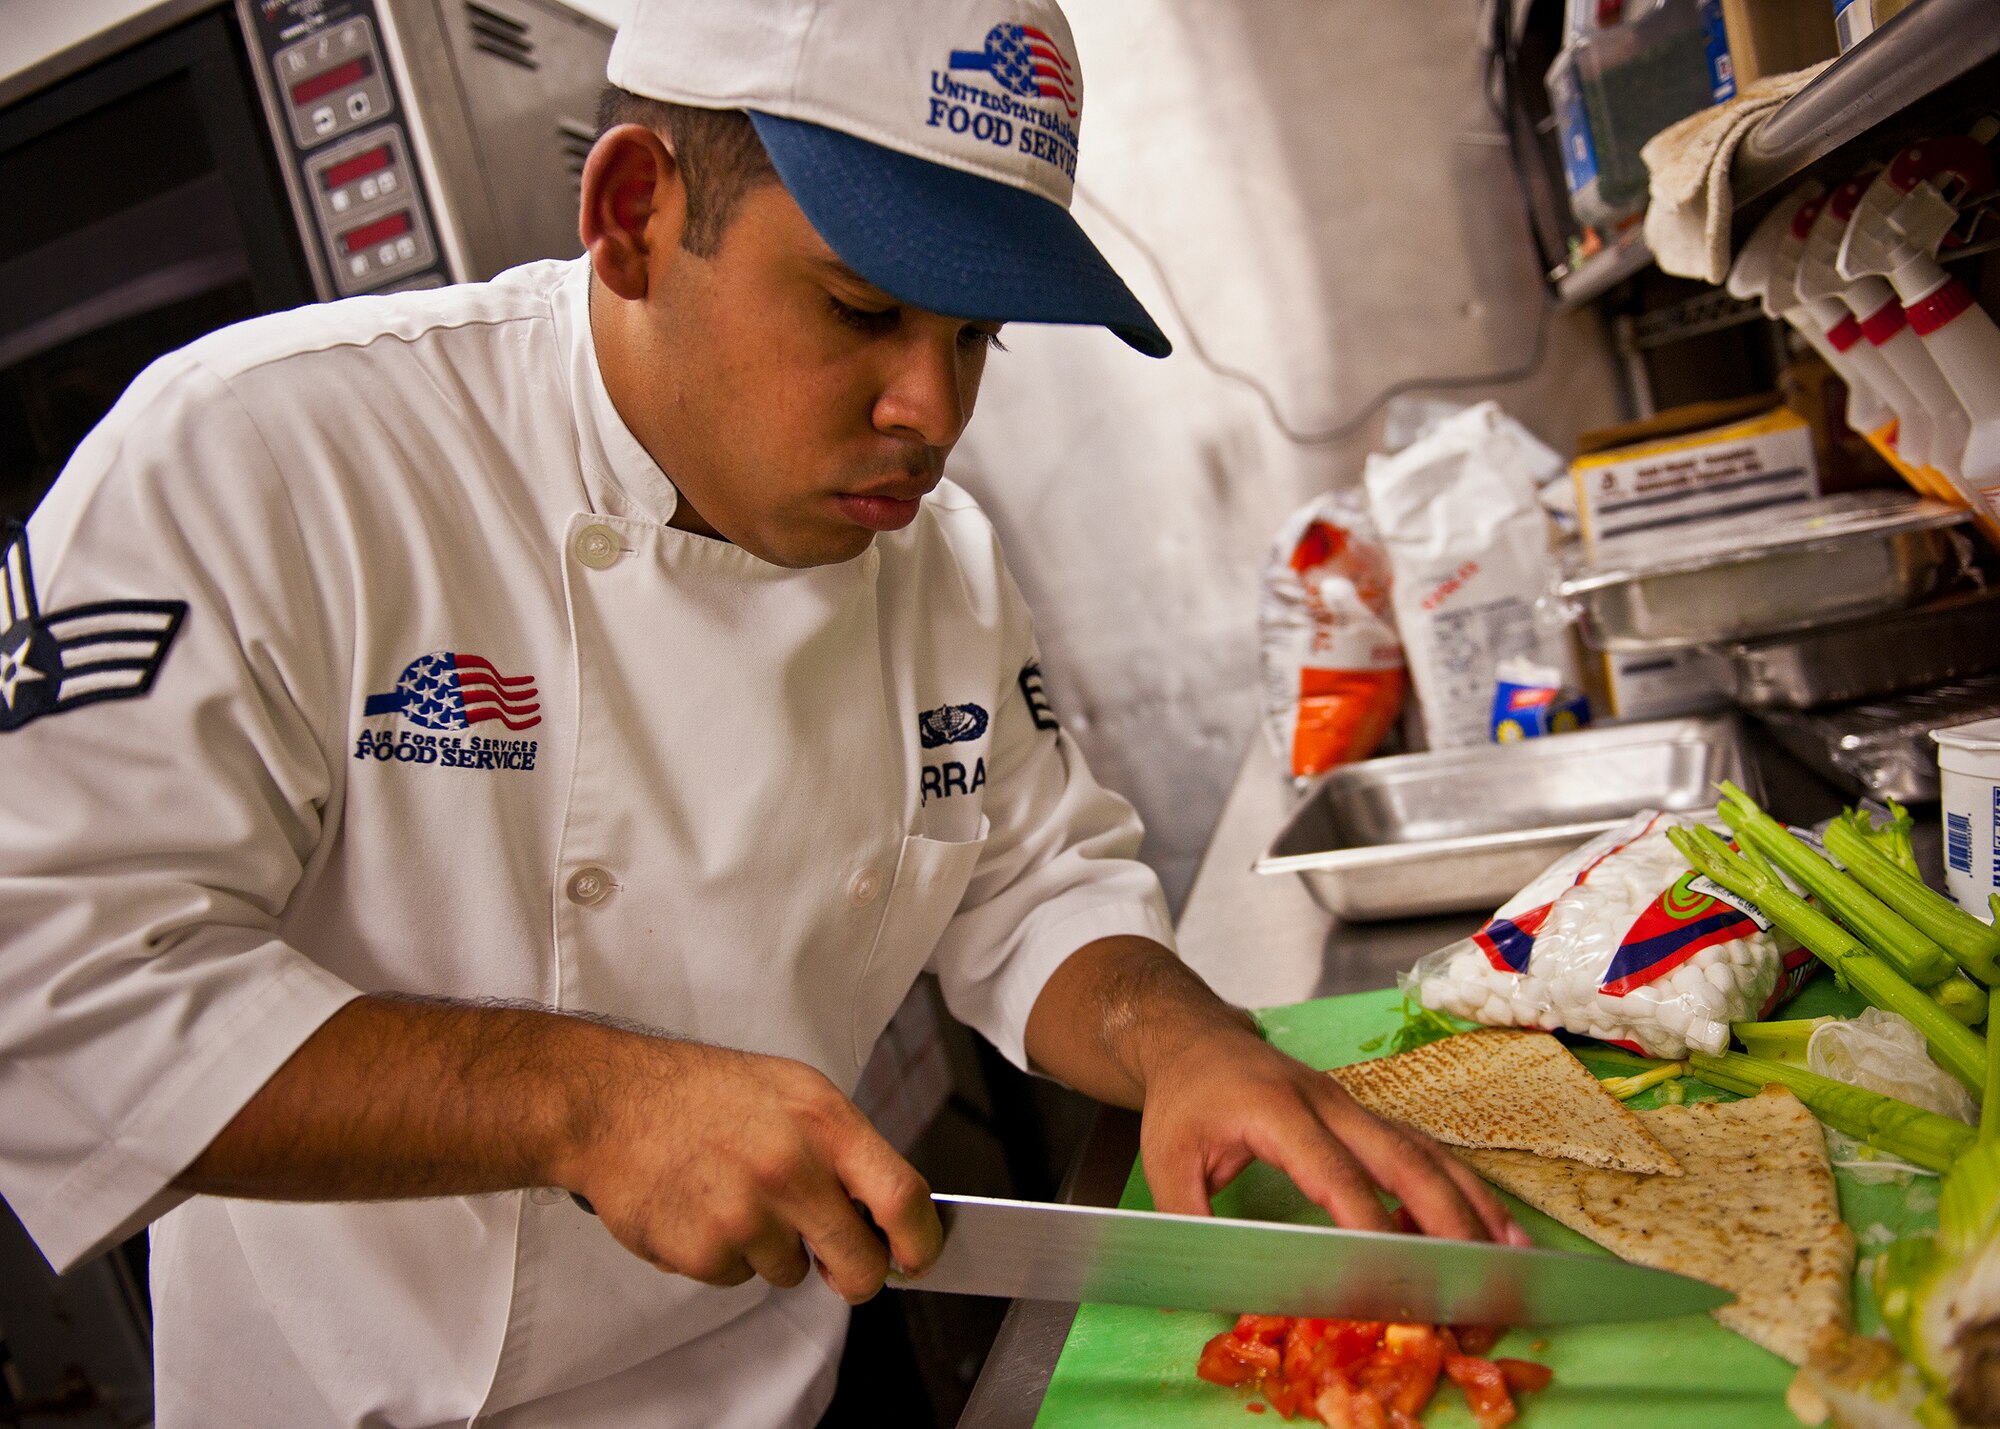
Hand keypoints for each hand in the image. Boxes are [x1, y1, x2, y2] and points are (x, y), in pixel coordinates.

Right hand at [555, 1039, 942, 1301]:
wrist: (614, 1103)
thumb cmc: (708, 1094)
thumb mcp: (796, 1092)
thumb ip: (845, 1148)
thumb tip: (887, 1210)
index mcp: (824, 1123)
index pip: (901, 1197)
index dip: (920, 1241)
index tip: (918, 1258)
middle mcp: (790, 1170)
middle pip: (859, 1263)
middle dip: (856, 1275)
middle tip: (840, 1266)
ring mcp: (744, 1216)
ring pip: (790, 1272)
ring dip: (774, 1251)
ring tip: (736, 1197)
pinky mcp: (702, 1251)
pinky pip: (737, 1278)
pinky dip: (725, 1257)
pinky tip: (702, 1209)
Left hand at [1136, 1024, 1525, 1244]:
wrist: (1196, 1039)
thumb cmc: (1184, 1100)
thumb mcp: (1165, 1160)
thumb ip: (1190, 1222)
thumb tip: (1216, 1284)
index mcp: (1278, 1111)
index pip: (1334, 1174)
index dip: (1368, 1226)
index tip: (1395, 1278)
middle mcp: (1328, 1103)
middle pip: (1401, 1157)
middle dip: (1446, 1216)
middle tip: (1480, 1274)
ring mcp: (1354, 1106)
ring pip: (1425, 1151)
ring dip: (1471, 1202)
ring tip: (1512, 1255)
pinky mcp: (1365, 1117)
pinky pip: (1422, 1151)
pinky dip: (1460, 1189)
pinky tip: (1489, 1227)